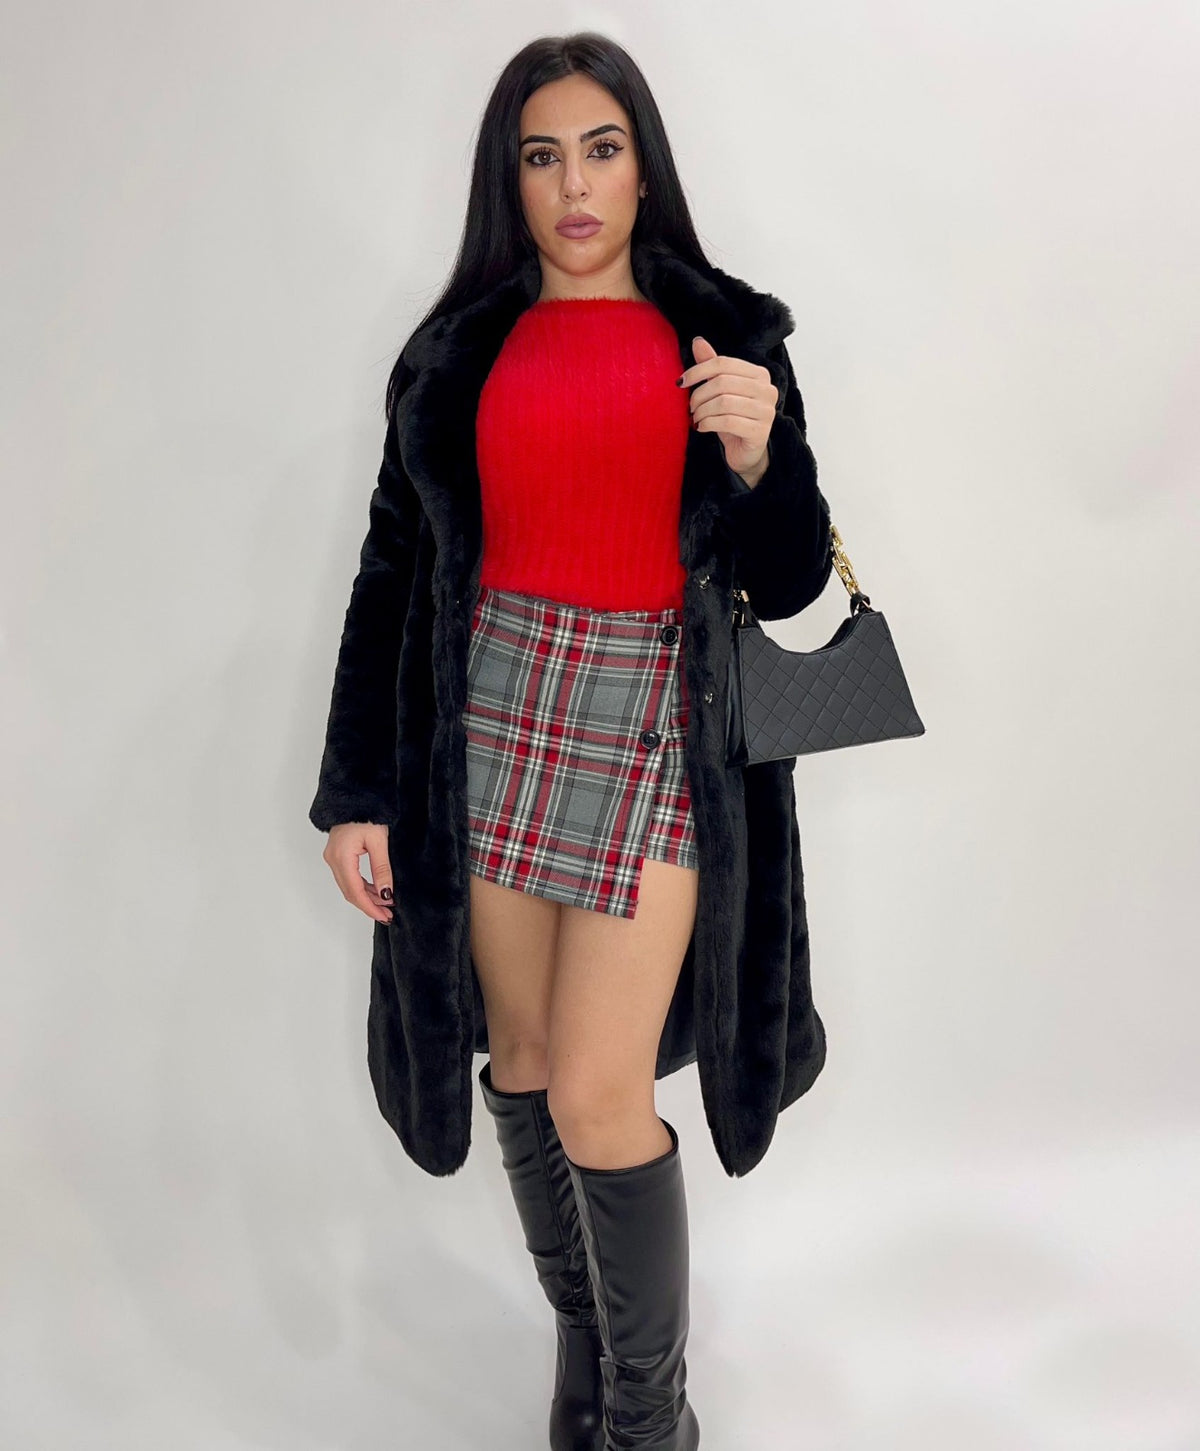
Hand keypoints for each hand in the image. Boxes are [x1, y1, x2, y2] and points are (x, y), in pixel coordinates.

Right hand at [323, 821, 393, 922]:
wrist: (355, 798)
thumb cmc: (367, 813)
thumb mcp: (379, 841)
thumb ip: (382, 869)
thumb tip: (386, 893)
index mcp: (341, 857)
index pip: (355, 891)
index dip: (370, 907)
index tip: (384, 917)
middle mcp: (333, 860)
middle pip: (350, 892)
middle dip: (369, 905)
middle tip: (387, 914)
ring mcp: (333, 858)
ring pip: (349, 886)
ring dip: (367, 896)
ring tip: (386, 904)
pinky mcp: (338, 856)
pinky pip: (349, 877)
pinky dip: (363, 886)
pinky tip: (377, 891)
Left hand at [679, 336, 776, 482]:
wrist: (745, 452)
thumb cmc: (732, 418)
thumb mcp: (720, 391)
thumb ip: (712, 367)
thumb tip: (698, 341)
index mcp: (759, 375)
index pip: (724, 363)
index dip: (698, 371)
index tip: (681, 383)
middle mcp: (767, 390)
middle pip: (722, 382)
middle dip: (699, 395)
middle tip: (690, 407)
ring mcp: (766, 411)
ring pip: (724, 402)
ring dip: (702, 411)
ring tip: (696, 418)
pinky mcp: (760, 432)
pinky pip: (728, 422)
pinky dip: (708, 423)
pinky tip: (701, 427)